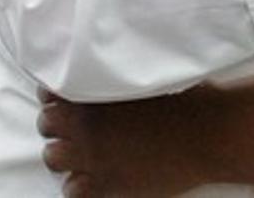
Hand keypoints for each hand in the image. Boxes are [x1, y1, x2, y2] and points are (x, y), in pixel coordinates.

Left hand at [39, 89, 205, 196]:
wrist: (207, 133)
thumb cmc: (186, 97)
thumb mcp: (149, 74)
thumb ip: (118, 74)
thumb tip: (107, 68)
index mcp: (98, 93)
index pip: (51, 92)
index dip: (56, 95)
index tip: (66, 97)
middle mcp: (89, 125)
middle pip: (46, 123)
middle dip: (57, 123)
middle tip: (75, 125)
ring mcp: (96, 158)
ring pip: (52, 157)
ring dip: (64, 153)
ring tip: (81, 152)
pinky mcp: (108, 185)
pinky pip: (72, 192)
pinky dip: (78, 185)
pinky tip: (94, 178)